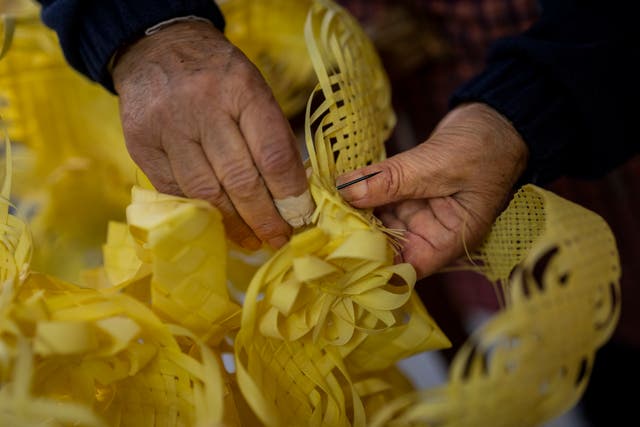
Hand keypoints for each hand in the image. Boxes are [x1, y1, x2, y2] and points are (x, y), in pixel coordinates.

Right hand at [112, 21, 310, 249]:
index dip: (289, 193)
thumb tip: (293, 193)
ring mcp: (168, 126)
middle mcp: (203, 107)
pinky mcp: (140, 144)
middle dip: (264, 218)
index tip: (300, 216)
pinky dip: (199, 213)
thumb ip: (272, 136)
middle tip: (279, 238)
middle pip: (240, 179)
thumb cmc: (218, 76)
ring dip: (233, 225)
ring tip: (251, 239)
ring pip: (205, 193)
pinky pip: (174, 191)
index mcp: (242, 89)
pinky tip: (217, 225)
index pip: (272, 153)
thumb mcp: (254, 89)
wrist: (157, 49)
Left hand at [337, 103, 528, 278]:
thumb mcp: (437, 164)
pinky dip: (358, 192)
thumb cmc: (484, 148)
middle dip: (353, 235)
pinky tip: (333, 186)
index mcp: (449, 240)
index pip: (405, 268)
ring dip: (350, 212)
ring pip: (375, 221)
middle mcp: (430, 234)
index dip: (373, 265)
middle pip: (385, 246)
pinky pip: (376, 198)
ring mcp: (416, 213)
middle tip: (319, 223)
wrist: (495, 120)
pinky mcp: (405, 193)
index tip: (339, 251)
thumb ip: (392, 180)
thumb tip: (347, 192)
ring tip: (318, 203)